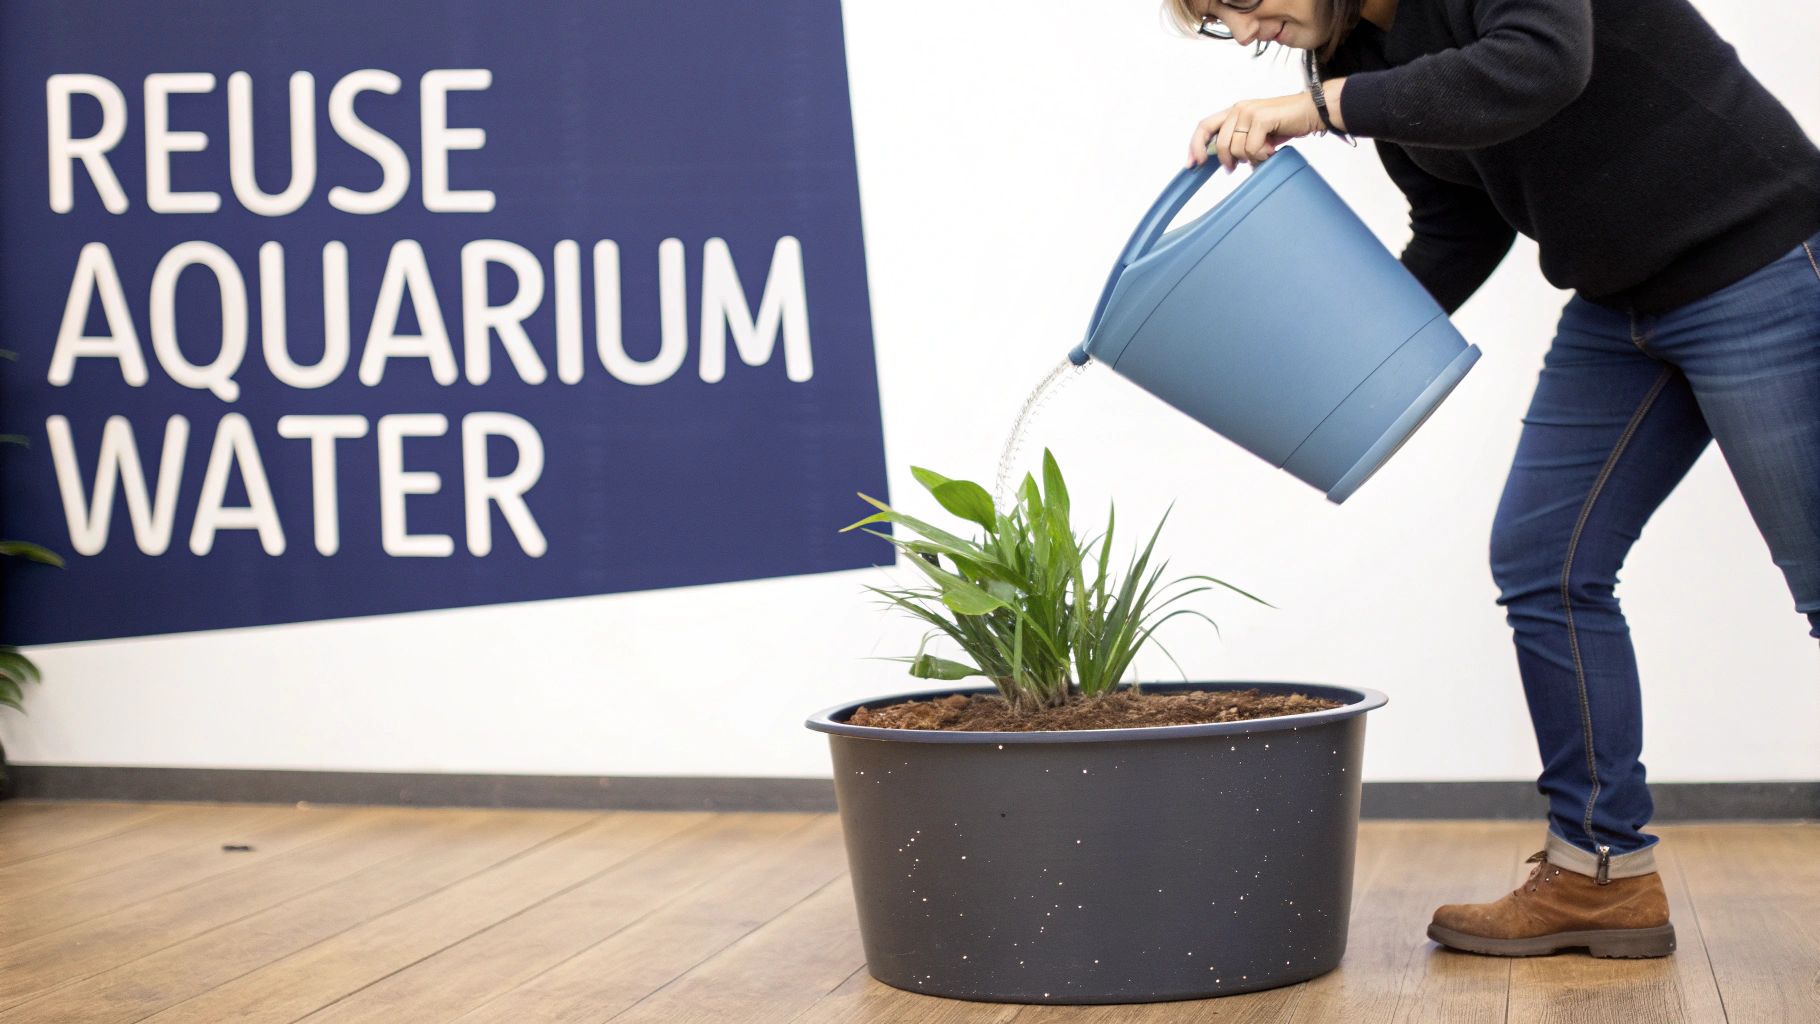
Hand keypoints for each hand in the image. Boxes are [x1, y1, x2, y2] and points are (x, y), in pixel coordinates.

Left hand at [1188, 93, 1323, 170]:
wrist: (1311, 111)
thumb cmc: (1286, 124)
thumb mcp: (1256, 135)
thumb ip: (1238, 143)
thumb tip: (1224, 162)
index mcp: (1234, 112)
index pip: (1204, 126)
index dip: (1195, 145)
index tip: (1192, 164)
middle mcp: (1238, 109)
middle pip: (1220, 144)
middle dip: (1227, 161)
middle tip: (1235, 168)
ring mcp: (1249, 112)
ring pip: (1236, 148)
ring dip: (1251, 158)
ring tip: (1265, 152)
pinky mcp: (1261, 118)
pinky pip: (1251, 148)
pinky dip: (1262, 155)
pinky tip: (1272, 150)